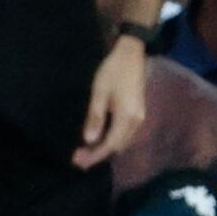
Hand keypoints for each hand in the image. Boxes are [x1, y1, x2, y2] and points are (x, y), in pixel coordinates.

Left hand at [73, 37, 146, 170]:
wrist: (131, 54)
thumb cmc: (113, 70)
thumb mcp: (100, 92)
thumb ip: (95, 117)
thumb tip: (89, 140)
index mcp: (127, 117)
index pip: (110, 145)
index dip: (94, 156)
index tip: (78, 161)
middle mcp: (136, 121)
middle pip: (117, 147)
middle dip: (98, 155)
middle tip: (77, 157)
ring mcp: (139, 118)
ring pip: (121, 142)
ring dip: (104, 148)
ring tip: (85, 151)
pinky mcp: (137, 113)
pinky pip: (124, 134)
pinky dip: (111, 140)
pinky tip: (98, 139)